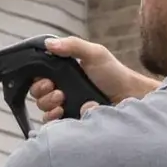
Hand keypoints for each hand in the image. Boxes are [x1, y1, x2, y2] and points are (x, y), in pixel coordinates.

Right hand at [30, 37, 159, 122]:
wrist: (129, 97)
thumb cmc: (114, 74)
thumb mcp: (95, 54)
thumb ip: (73, 45)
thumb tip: (48, 43)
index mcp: (63, 72)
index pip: (39, 75)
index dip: (38, 78)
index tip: (47, 80)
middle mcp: (61, 88)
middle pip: (37, 93)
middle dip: (43, 92)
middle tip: (58, 92)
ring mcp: (64, 105)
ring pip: (42, 107)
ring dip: (48, 104)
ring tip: (62, 100)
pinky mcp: (70, 119)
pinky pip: (50, 122)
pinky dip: (52, 118)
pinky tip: (61, 113)